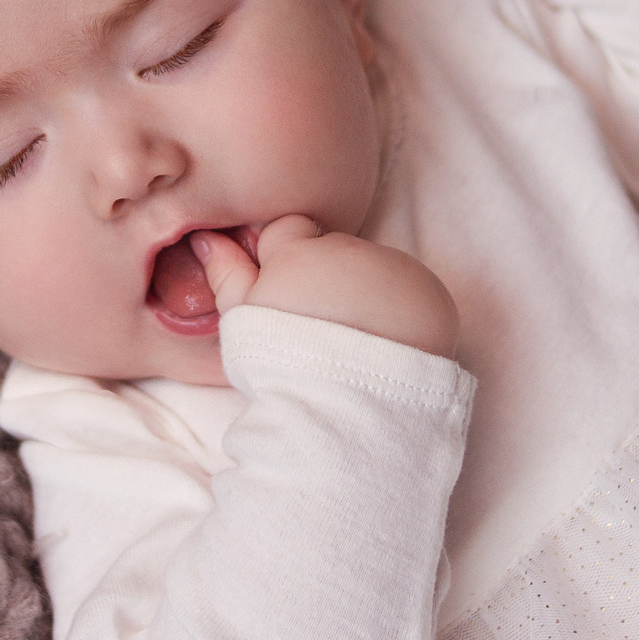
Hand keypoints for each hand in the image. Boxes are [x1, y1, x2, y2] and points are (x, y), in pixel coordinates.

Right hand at [191, 216, 459, 361]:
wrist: (349, 410)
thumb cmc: (283, 367)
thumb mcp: (243, 320)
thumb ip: (226, 273)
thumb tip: (207, 239)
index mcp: (300, 252)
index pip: (291, 229)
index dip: (289, 262)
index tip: (291, 297)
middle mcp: (350, 249)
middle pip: (336, 251)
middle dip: (331, 279)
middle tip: (323, 328)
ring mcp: (395, 269)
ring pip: (375, 270)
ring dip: (367, 294)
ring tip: (356, 343)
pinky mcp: (431, 295)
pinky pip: (412, 293)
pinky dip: (402, 312)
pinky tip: (387, 345)